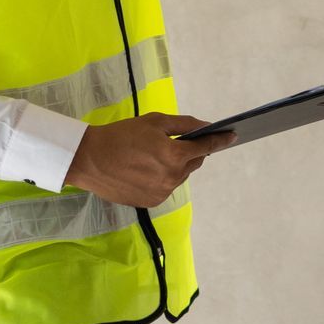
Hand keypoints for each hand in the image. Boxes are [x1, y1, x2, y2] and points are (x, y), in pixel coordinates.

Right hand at [64, 112, 236, 208]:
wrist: (90, 159)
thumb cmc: (122, 135)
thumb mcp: (154, 122)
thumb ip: (184, 125)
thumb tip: (205, 126)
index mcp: (174, 156)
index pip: (206, 147)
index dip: (221, 140)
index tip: (233, 136)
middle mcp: (172, 177)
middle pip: (193, 163)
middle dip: (191, 152)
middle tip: (175, 142)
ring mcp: (161, 192)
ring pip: (180, 176)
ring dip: (176, 165)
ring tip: (154, 155)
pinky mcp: (151, 202)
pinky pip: (166, 187)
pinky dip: (163, 177)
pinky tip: (145, 169)